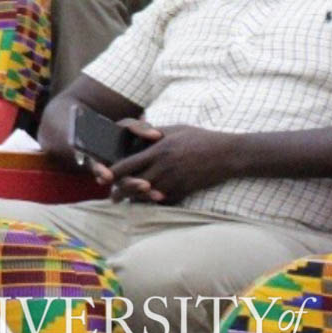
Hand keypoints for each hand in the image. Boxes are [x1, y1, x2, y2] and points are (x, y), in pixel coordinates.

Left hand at [106, 123, 242, 203]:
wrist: (228, 154)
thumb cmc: (200, 138)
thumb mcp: (175, 129)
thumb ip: (152, 132)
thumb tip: (134, 131)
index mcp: (158, 151)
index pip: (127, 166)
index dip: (112, 174)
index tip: (103, 178)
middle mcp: (163, 168)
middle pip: (132, 185)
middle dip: (120, 192)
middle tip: (113, 197)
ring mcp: (174, 182)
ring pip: (146, 196)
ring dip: (135, 199)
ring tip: (126, 201)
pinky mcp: (184, 192)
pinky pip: (163, 201)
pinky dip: (153, 203)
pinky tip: (147, 202)